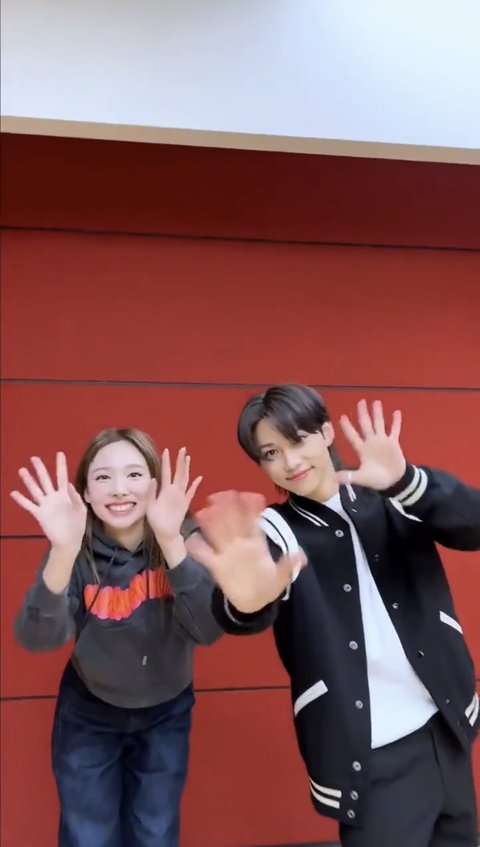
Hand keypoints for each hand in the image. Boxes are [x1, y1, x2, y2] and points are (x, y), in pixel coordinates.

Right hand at [10, 452, 86, 551]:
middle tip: (34, 458)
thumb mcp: (81, 509)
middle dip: (40, 469)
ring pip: (35, 490)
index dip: (61, 465)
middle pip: (45, 480)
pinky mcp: (40, 514)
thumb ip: (75, 496)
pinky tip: (14, 493)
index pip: (62, 477)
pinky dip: (21, 499)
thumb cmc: (77, 526)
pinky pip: (29, 505)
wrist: (69, 542)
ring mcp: (45, 505)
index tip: (59, 453)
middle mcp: (53, 497)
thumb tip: (69, 484)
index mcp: (65, 495)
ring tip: (22, 470)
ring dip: (28, 481)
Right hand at [146, 448, 201, 541]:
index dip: (166, 461)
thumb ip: (151, 492)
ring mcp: (183, 497)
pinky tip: (199, 477)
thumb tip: (153, 478)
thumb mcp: (150, 507)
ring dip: (187, 468)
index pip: (166, 472)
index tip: (166, 450)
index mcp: (166, 491)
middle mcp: (176, 492)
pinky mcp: (186, 502)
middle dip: (181, 460)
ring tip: (188, 457)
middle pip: (179, 473)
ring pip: (186, 479)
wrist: (168, 533)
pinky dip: (196, 484)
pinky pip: (192, 491)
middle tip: (182, 449)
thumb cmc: (156, 521)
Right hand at [186, 491, 306, 612]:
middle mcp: (240, 543)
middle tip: (217, 496)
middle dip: (225, 507)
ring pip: (217, 532)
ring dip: (209, 522)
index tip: (248, 496)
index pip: (253, 519)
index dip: (251, 506)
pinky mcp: (216, 566)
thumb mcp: (281, 577)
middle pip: (232, 520)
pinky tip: (191, 541)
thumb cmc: (268, 585)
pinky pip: (204, 554)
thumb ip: (288, 566)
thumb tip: (301, 557)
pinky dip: (197, 547)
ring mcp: (227, 553)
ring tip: (203, 512)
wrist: (255, 603)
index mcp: (257, 542)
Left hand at [336, 399, 405, 489]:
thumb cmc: (377, 480)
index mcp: (362, 450)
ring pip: (379, 424)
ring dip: (378, 414)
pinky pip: (394, 430)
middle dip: (363, 414)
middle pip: (366, 425)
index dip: (347, 427)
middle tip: (360, 401)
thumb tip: (335, 478)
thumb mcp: (363, 478)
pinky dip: (396, 422)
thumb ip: (350, 476)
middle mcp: (371, 442)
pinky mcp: (394, 443)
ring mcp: (383, 442)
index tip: (342, 417)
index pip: (353, 436)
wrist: (394, 481)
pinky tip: (396, 412)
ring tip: (376, 402)